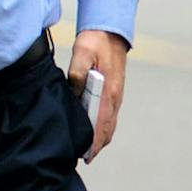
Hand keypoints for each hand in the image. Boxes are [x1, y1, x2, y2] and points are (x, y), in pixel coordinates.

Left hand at [67, 30, 128, 163]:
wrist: (111, 31)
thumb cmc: (96, 42)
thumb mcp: (82, 52)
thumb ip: (77, 72)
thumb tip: (75, 91)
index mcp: (109, 91)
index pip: (102, 123)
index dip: (95, 141)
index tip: (88, 155)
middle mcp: (115, 97)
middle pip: (108, 128)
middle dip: (98, 145)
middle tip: (85, 158)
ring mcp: (116, 95)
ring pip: (110, 123)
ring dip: (101, 138)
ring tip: (89, 150)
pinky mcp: (114, 92)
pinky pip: (110, 115)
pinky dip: (104, 127)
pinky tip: (95, 131)